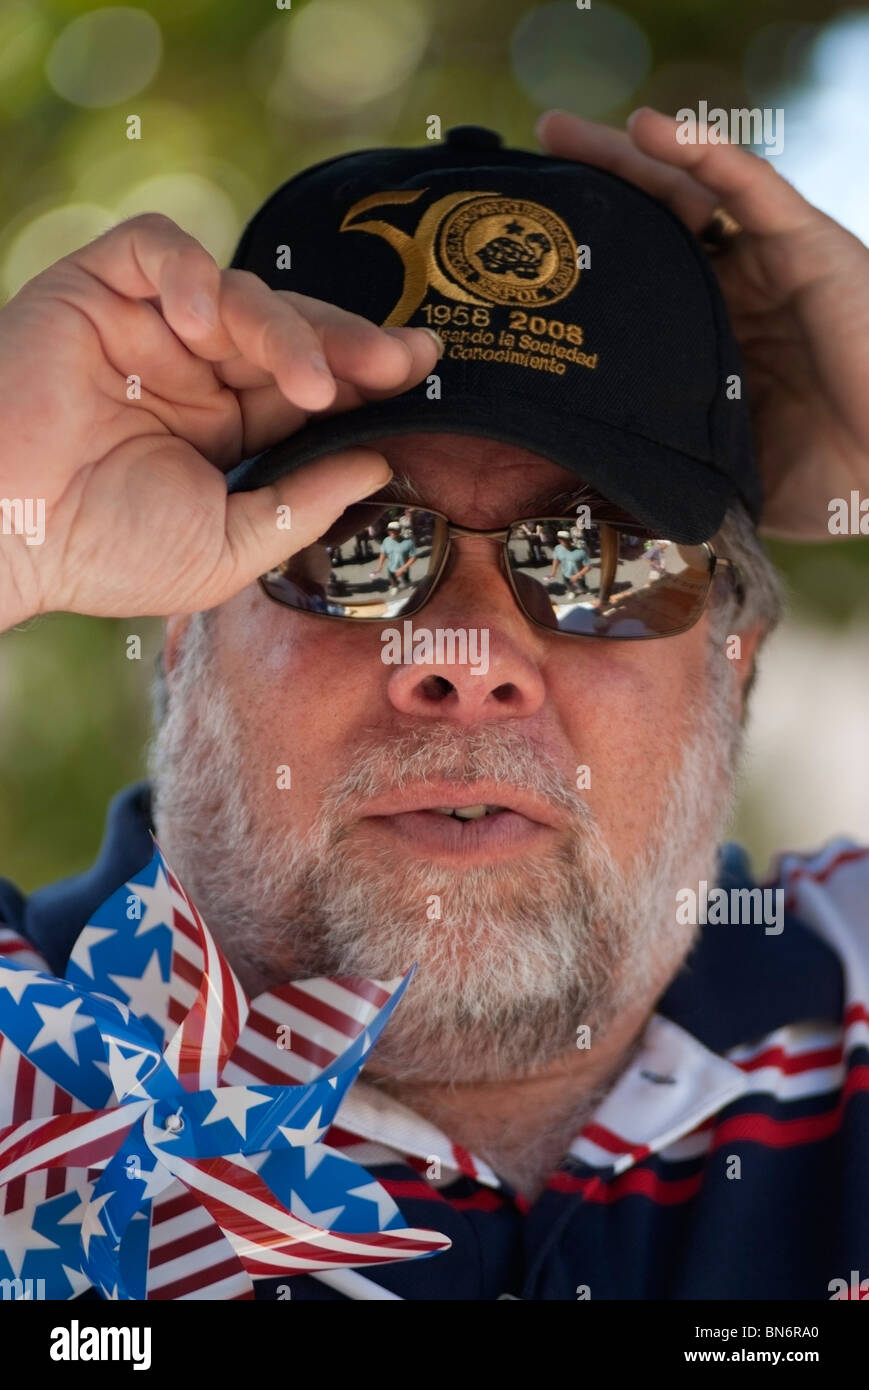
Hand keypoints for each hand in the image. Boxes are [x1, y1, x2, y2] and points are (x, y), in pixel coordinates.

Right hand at [0, 213, 439, 625]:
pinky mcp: (97, 289)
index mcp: (225, 427)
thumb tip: (381, 464)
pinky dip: (188, 272)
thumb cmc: (102, 552)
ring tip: (314, 382)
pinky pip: (157, 248)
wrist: (2, 534)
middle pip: (291, 330)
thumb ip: (303, 503)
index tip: (423, 373)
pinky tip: (203, 321)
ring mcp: (147, 327)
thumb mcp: (229, 545)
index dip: (365, 375)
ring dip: (285, 330)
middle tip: (405, 360)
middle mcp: (193, 370)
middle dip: (352, 344)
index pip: (309, 385)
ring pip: (238, 291)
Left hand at [538, 108, 868, 539]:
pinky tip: (650, 129)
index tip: (515, 257)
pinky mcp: (803, 244)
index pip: (633, 285)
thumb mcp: (723, 475)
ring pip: (686, 192)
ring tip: (560, 132)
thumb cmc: (828, 477)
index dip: (581, 264)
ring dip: (625, 157)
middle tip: (523, 166)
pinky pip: (749, 187)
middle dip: (588, 194)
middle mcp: (732, 291)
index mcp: (706, 340)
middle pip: (648, 226)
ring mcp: (765, 263)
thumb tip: (595, 499)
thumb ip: (669, 469)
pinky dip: (702, 153)